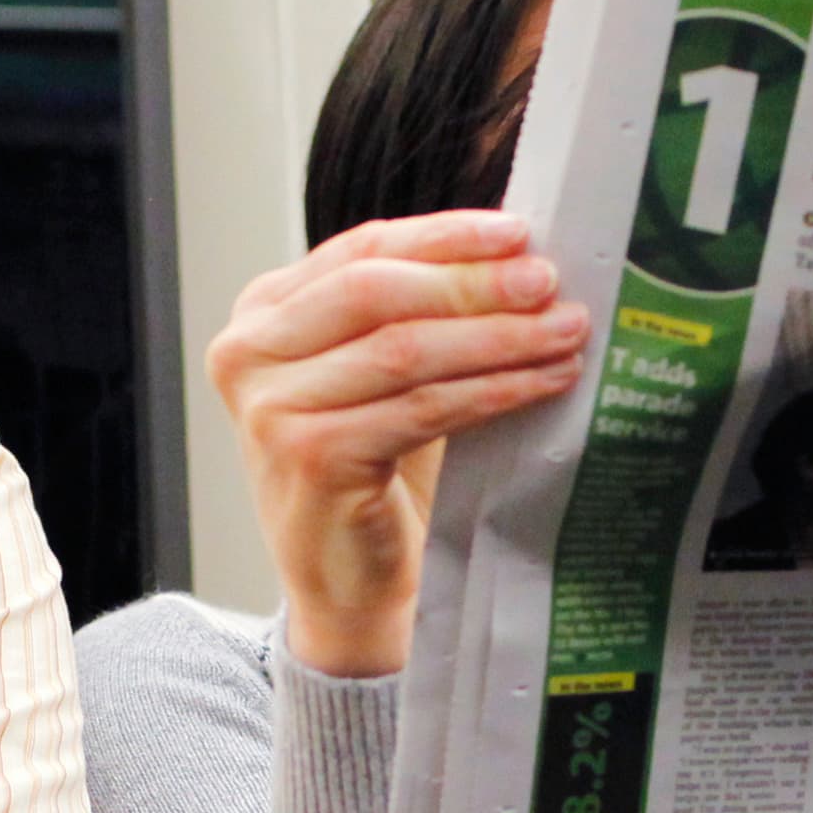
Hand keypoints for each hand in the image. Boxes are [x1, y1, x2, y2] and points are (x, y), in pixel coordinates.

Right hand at [205, 211, 588, 677]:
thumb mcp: (380, 372)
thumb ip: (416, 309)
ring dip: (496, 339)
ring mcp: (272, 408)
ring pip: (402, 349)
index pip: (360, 250)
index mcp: (262, 313)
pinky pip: (418, 408)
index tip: (519, 233)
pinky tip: (539, 385)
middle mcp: (249, 353)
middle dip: (473, 284)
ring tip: (564, 334)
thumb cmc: (370, 470)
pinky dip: (490, 392)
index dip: (444, 236)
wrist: (348, 579)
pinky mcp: (309, 457)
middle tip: (549, 283)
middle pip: (376, 292)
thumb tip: (516, 253)